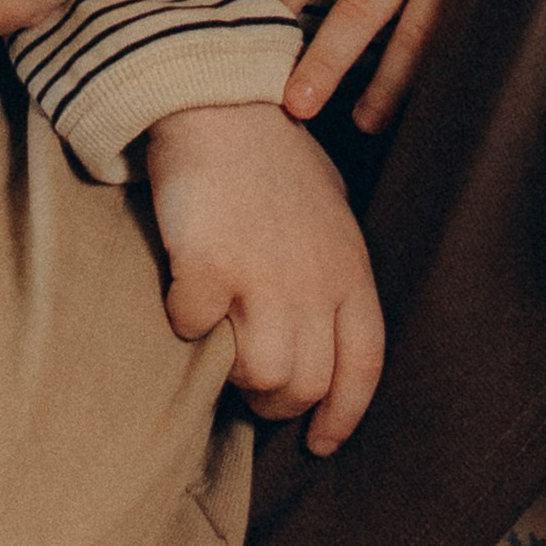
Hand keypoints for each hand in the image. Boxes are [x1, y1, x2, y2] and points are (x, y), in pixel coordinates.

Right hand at [145, 101, 385, 455]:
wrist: (222, 104)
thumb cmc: (275, 157)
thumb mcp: (331, 213)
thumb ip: (333, 270)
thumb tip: (324, 322)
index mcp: (350, 269)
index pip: (362, 367)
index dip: (343, 416)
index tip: (320, 442)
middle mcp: (314, 282)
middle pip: (305, 383)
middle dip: (277, 402)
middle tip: (252, 387)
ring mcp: (262, 277)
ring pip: (257, 375)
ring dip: (234, 374)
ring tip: (222, 347)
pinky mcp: (208, 268)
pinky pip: (195, 331)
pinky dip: (186, 325)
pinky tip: (183, 298)